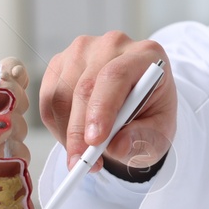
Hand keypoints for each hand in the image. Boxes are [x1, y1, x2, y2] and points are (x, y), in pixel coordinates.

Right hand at [39, 32, 176, 173]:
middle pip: (85, 86)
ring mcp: (83, 50)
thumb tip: (117, 146)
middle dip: (79, 131)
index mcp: (146, 54)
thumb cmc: (151, 116)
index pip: (117, 75)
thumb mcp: (159, 135)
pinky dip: (57, 124)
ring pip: (62, 94)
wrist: (138, 105)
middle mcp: (113, 45)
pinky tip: (74, 136)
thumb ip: (144, 140)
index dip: (102, 108)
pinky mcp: (61, 61)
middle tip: (81, 163)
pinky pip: (48, 97)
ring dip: (67, 131)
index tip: (95, 141)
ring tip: (84, 153)